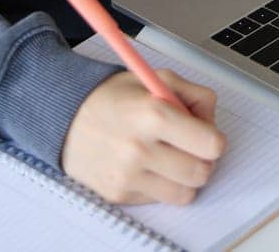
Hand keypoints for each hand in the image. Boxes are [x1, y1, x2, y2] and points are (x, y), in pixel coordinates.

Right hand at [61, 70, 226, 205]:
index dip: (213, 139)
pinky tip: (146, 165)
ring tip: (169, 157)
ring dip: (183, 177)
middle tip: (188, 147)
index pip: (211, 145)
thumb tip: (212, 121)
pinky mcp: (119, 194)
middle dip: (201, 160)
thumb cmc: (111, 97)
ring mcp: (128, 175)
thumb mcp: (155, 79)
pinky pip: (159, 199)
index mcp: (153, 114)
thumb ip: (193, 94)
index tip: (206, 135)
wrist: (64, 117)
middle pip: (201, 173)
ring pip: (184, 193)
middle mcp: (140, 149)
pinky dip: (159, 184)